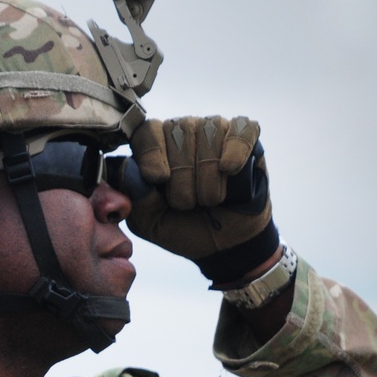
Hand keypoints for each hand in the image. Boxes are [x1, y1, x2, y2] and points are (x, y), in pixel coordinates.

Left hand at [126, 115, 276, 281]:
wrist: (226, 245)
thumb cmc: (186, 229)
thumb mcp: (153, 225)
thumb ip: (137, 199)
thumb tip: (130, 169)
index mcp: (157, 149)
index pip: (147, 131)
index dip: (152, 152)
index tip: (158, 178)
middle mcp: (184, 132)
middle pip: (178, 132)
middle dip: (183, 178)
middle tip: (189, 204)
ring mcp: (215, 130)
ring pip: (209, 133)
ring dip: (209, 178)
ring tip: (211, 200)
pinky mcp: (246, 136)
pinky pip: (239, 131)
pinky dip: (234, 153)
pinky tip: (230, 171)